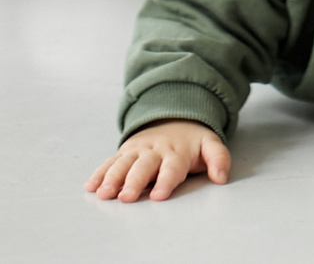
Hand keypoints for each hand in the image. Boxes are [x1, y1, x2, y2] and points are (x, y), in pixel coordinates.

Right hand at [87, 121, 229, 203]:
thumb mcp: (210, 145)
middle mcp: (155, 151)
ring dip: (112, 178)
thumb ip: (219, 159)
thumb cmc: (192, 141)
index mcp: (176, 153)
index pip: (171, 169)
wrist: (173, 116)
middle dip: (133, 182)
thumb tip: (222, 177)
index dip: (165, 181)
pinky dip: (100, 173)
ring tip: (104, 193)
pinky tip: (91, 186)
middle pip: (143, 167)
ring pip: (123, 164)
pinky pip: (110, 161)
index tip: (158, 195)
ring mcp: (138, 150)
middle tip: (125, 197)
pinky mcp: (125, 151)